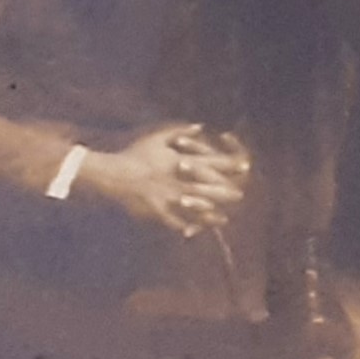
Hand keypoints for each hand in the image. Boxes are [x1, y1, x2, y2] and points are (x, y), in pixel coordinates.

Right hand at [85, 129, 251, 236]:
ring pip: (197, 208)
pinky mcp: (158, 211)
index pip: (212, 163)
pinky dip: (186, 227)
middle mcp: (178, 180)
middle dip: (226, 192)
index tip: (245, 166)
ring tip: (224, 219)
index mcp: (181, 161)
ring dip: (212, 214)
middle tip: (239, 195)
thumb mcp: (158, 138)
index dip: (230, 165)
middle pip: (210, 188)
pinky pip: (175, 222)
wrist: (114, 174)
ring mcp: (169, 197)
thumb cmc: (136, 154)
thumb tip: (201, 126)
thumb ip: (181, 131)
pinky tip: (195, 232)